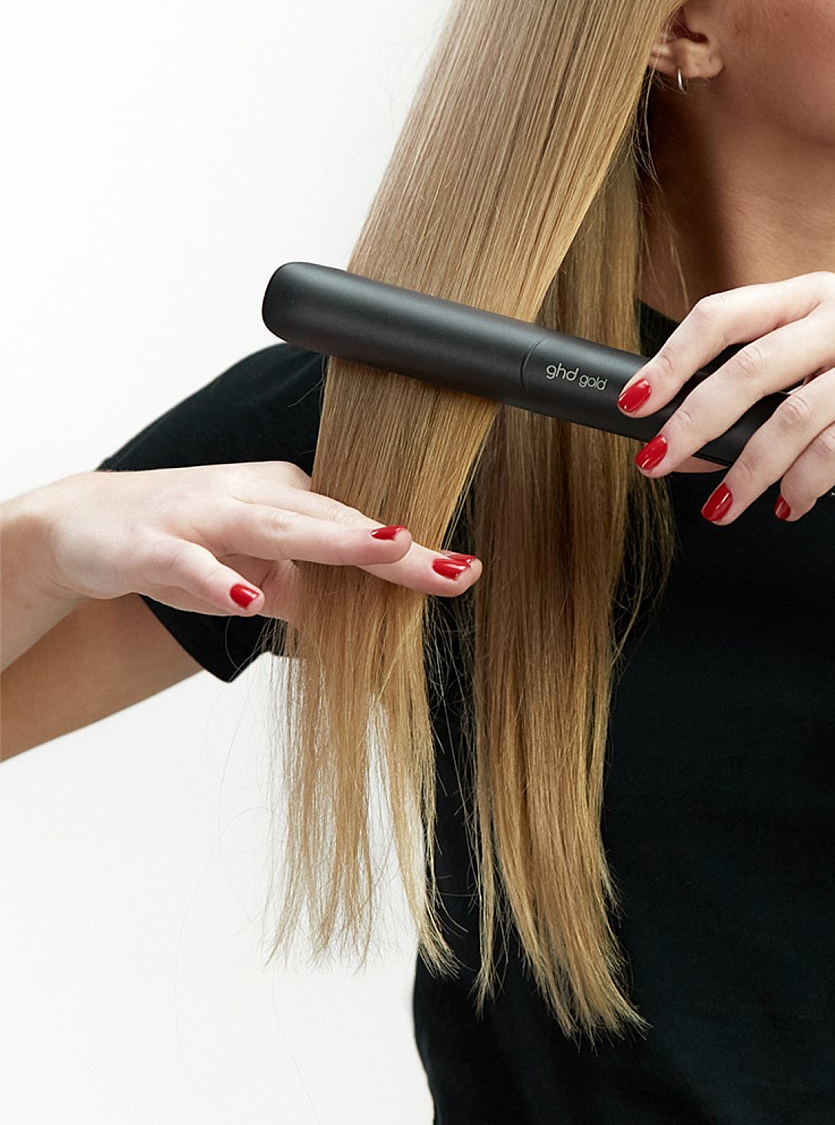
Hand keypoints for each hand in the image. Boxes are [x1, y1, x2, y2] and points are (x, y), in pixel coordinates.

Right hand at [34, 461, 481, 619]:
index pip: (357, 527)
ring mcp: (199, 516)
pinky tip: (243, 599)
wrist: (79, 527)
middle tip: (449, 564)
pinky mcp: (147, 544)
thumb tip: (380, 626)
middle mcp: (249, 498)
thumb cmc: (185, 544)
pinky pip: (184, 561)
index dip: (411, 553)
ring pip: (271, 525)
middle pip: (331, 521)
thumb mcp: (258, 573)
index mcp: (284, 501)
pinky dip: (213, 579)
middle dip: (391, 544)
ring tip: (388, 549)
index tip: (465, 571)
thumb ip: (315, 595)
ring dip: (331, 539)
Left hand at [617, 272, 834, 521]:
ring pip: (794, 416)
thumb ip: (758, 402)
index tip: (636, 402)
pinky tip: (790, 504)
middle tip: (660, 461)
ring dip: (748, 470)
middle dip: (695, 422)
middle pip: (751, 366)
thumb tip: (679, 440)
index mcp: (816, 295)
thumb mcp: (820, 388)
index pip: (726, 313)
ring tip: (726, 505)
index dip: (673, 359)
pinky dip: (804, 484)